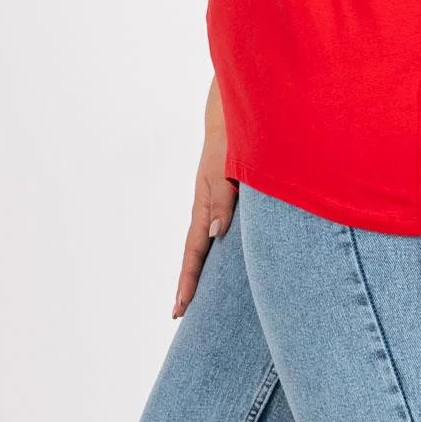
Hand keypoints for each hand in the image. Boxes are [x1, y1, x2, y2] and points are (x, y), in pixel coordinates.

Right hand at [174, 79, 237, 316]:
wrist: (240, 108)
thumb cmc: (233, 136)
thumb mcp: (227, 167)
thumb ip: (222, 198)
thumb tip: (214, 235)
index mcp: (204, 202)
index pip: (194, 250)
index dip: (188, 280)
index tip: (180, 308)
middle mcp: (208, 205)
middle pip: (196, 252)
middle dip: (190, 282)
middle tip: (181, 313)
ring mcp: (218, 200)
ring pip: (209, 242)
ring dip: (205, 268)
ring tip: (203, 294)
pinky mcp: (232, 193)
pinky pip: (224, 227)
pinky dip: (222, 248)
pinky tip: (229, 257)